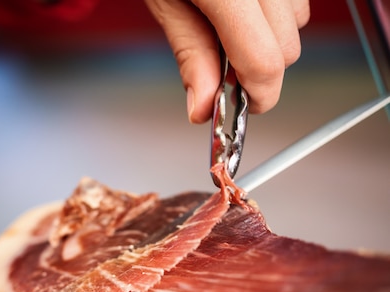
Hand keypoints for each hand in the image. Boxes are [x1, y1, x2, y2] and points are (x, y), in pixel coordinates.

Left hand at [144, 0, 309, 122]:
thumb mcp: (166, 2)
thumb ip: (190, 53)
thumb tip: (202, 105)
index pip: (263, 61)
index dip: (256, 96)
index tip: (241, 108)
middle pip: (287, 49)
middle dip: (258, 70)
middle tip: (224, 68)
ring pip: (298, 23)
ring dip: (268, 38)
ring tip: (228, 24)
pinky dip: (275, 12)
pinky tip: (244, 5)